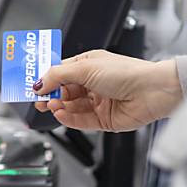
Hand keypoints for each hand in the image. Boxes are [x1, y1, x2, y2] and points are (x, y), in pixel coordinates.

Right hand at [32, 50, 182, 131]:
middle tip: (38, 99)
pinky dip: (69, 118)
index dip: (47, 78)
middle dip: (50, 95)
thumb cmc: (127, 73)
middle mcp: (94, 83)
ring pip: (71, 106)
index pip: (62, 72)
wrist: (152, 92)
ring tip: (50, 106)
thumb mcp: (85, 68)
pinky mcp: (104, 119)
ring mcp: (99, 101)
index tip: (34, 84)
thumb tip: (40, 82)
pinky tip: (61, 115)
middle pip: (64, 91)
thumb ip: (58, 76)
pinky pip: (81, 120)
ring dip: (59, 107)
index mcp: (89, 65)